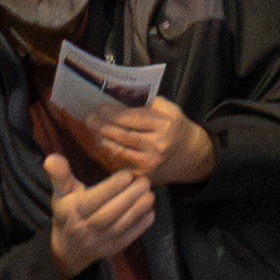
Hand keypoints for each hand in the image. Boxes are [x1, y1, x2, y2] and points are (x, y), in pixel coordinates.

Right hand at [47, 160, 156, 277]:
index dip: (112, 187)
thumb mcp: (60, 194)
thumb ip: (59, 175)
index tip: (128, 174)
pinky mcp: (113, 248)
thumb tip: (51, 157)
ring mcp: (102, 240)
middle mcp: (88, 227)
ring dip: (139, 208)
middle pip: (111, 213)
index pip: (94, 200)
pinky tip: (149, 209)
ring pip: (122, 225)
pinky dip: (142, 224)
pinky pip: (130, 237)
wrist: (68, 249)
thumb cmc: (67, 212)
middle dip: (131, 196)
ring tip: (150, 192)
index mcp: (74, 211)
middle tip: (145, 180)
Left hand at [85, 95, 214, 186]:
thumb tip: (125, 104)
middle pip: (122, 135)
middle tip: (89, 118)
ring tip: (93, 130)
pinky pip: (121, 163)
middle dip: (102, 126)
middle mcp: (157, 145)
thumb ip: (151, 104)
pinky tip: (102, 144)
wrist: (190, 155)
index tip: (100, 107)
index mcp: (164, 125)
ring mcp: (150, 163)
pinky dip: (109, 153)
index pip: (131, 118)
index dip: (112, 113)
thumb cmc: (176, 128)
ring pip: (119, 150)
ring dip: (102, 139)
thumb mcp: (171, 110)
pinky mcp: (144, 175)